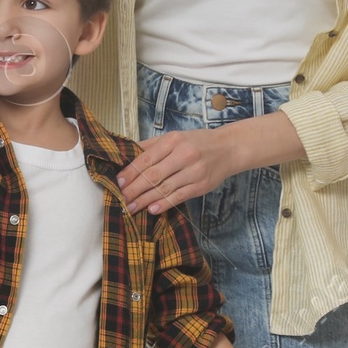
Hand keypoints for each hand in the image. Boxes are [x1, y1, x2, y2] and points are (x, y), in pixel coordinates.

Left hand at [117, 129, 237, 214]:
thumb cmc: (197, 142)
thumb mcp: (175, 137)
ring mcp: (193, 172)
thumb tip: (127, 154)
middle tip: (120, 198)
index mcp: (173, 141)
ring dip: (145, 200)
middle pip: (153, 175)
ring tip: (131, 207)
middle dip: (134, 189)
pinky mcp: (201, 186)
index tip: (119, 182)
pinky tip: (152, 209)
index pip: (147, 158)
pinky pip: (179, 197)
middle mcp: (183, 155)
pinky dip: (164, 204)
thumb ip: (152, 145)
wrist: (228, 149)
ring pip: (164, 188)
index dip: (131, 172)